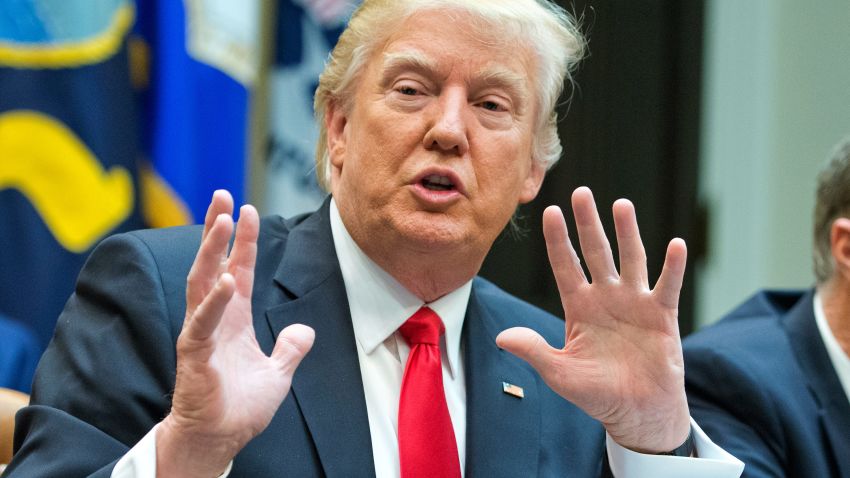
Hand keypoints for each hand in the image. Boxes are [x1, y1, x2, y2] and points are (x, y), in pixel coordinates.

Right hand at [156, 190, 314, 476]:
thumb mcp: (278, 374)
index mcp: (234, 319)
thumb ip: (290, 349)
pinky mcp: (195, 354)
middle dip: (218, 229)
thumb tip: (305, 331)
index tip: (246, 209)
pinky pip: (203, 322)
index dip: (243, 240)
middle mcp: (214, 318)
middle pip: (214, 263)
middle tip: (222, 194)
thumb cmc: (239, 408)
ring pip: (203, 282)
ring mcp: (202, 333)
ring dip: (212, 251)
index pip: (239, 269)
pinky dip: (215, 301)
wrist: (218, 439)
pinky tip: (227, 280)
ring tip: (221, 220)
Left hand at [497, 187, 689, 452]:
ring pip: (631, 259)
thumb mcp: (559, 373)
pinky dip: (672, 267)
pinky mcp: (661, 316)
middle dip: (588, 223)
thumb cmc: (596, 394)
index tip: (549, 212)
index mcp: (579, 307)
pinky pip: (667, 286)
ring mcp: (635, 303)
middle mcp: (606, 298)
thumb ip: (534, 351)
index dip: (557, 240)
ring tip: (622, 204)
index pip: (565, 266)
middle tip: (581, 192)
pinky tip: (675, 244)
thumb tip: (501, 338)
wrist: (636, 414)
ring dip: (627, 233)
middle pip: (596, 252)